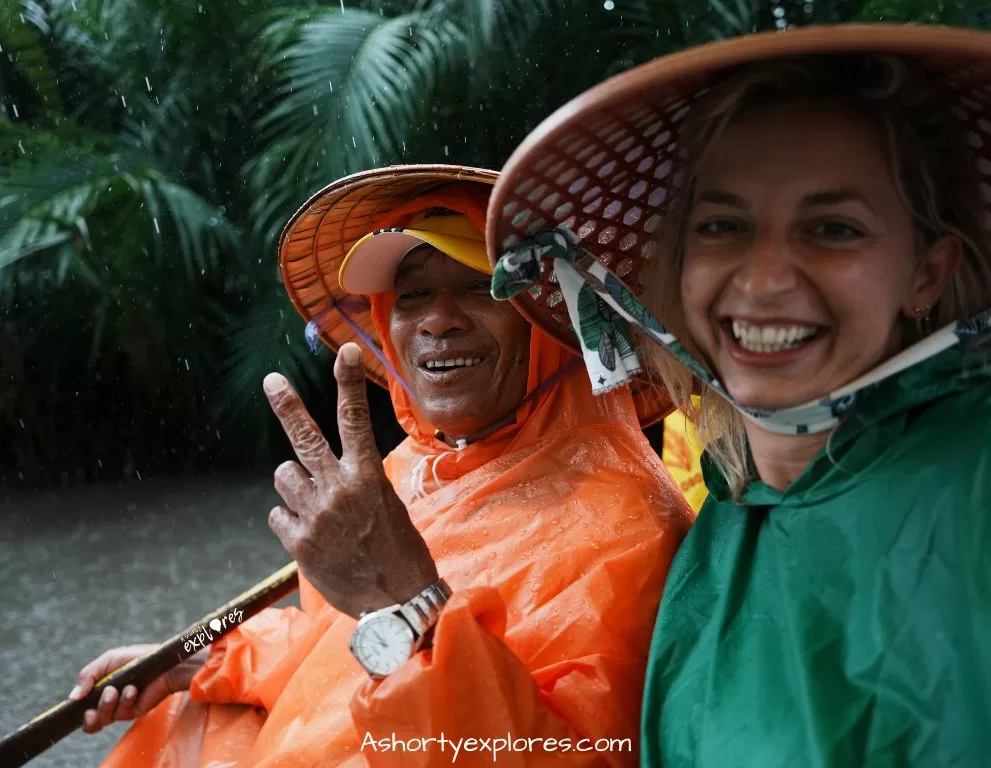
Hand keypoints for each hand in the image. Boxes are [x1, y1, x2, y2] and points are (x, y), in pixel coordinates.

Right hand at [69, 644, 207, 733]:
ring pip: (102, 719)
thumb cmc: (138, 657)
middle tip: (107, 693)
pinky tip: (133, 690)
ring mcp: (120, 708)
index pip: (82, 707)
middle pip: (90, 721)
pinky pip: (120, 715)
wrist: (164, 663)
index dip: (76, 710)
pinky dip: (125, 701)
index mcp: (100, 688)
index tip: (76, 706)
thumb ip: (87, 676)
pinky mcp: (133, 712)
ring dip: (108, 705)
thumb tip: (73, 697)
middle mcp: (108, 701)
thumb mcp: (108, 660)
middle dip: (93, 711)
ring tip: (117, 690)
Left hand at [264, 342, 438, 618]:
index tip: (345, 350)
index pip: (355, 419)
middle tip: (272, 381)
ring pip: (284, 476)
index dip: (348, 381)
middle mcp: (339, 489)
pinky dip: (291, 521)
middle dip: (287, 405)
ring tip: (318, 508)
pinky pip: (278, 514)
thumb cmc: (398, 551)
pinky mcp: (298, 543)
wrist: (396, 603)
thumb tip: (325, 469)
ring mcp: (316, 515)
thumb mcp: (388, 506)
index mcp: (368, 476)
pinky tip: (313, 536)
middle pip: (305, 437)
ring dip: (295, 487)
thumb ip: (357, 481)